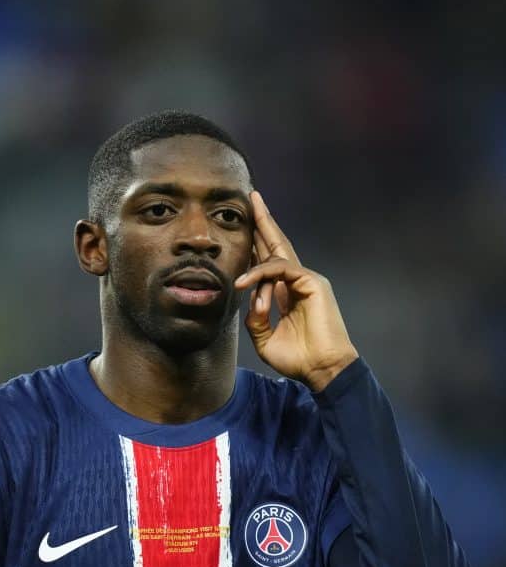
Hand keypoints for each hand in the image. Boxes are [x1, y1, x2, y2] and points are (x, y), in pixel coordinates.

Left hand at [234, 191, 358, 390]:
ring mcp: (308, 280)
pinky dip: (262, 274)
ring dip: (257, 256)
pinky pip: (282, 269)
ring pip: (278, 256)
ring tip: (243, 252)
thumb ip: (256, 320)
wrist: (323, 370)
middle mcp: (299, 282)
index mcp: (289, 293)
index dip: (257, 245)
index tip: (243, 231)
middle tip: (252, 197)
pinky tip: (245, 283)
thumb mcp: (266, 341)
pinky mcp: (313, 283)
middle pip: (279, 245)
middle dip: (264, 221)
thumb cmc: (300, 360)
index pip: (271, 262)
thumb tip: (249, 302)